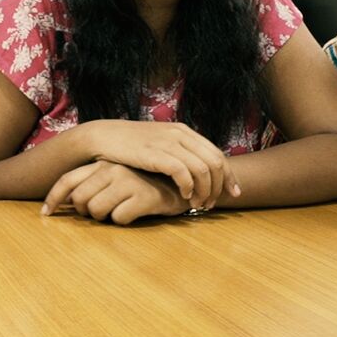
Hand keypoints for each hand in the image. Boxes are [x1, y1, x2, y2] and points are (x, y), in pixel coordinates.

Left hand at [43, 161, 184, 224]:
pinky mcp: (142, 196)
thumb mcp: (117, 178)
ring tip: (122, 210)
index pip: (68, 180)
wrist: (182, 184)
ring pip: (97, 211)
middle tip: (103, 213)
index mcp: (103, 164)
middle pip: (80, 201)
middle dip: (88, 213)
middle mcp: (112, 169)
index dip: (53, 198)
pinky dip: (125, 221)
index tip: (47, 213)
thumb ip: (95, 184)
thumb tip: (67, 202)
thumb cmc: (145, 185)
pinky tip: (136, 213)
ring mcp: (128, 181)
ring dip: (106, 218)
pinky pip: (119, 219)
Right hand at [82, 121, 236, 209]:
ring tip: (197, 205)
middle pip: (215, 163)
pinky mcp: (155, 153)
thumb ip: (179, 152)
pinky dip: (188, 186)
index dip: (229, 176)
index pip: (217, 154)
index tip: (233, 194)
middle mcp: (180, 134)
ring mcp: (168, 143)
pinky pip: (182, 172)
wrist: (103, 136)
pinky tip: (184, 196)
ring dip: (204, 191)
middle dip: (219, 187)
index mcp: (184, 131)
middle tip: (211, 205)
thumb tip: (199, 172)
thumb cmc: (130, 145)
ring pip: (202, 169)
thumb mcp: (160, 142)